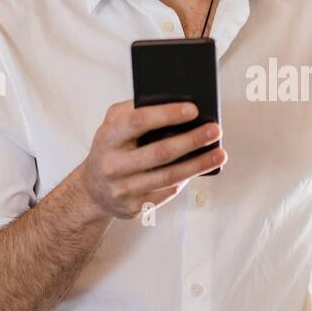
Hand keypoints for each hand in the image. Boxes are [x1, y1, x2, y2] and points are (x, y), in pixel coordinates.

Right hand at [78, 99, 226, 219]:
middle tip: (215, 130)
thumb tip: (176, 103)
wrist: (92, 189)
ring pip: (168, 177)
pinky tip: (202, 169)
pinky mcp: (134, 207)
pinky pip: (167, 192)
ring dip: (198, 165)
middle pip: (159, 152)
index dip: (167, 114)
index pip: (138, 122)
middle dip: (191, 140)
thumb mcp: (113, 124)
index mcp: (107, 137)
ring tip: (219, 154)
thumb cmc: (111, 148)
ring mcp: (123, 189)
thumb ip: (136, 110)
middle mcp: (112, 165)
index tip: (193, 109)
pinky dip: (187, 179)